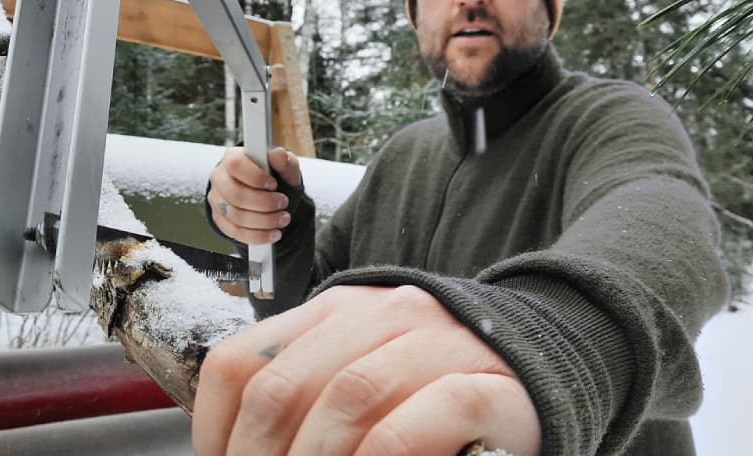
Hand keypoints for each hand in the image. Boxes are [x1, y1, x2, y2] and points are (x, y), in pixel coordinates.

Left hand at [192, 285, 540, 455]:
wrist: (539, 365)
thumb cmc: (435, 386)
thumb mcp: (360, 374)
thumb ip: (307, 396)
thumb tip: (234, 452)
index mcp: (339, 310)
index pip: (241, 361)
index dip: (213, 431)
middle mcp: (384, 313)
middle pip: (284, 388)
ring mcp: (437, 343)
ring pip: (347, 400)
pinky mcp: (483, 386)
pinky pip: (409, 427)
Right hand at [208, 147, 300, 244]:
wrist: (269, 194)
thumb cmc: (275, 177)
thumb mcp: (285, 167)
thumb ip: (284, 161)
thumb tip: (279, 155)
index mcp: (232, 158)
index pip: (235, 165)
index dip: (255, 177)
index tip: (274, 184)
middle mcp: (220, 178)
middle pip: (235, 194)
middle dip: (264, 203)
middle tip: (283, 203)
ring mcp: (217, 200)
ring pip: (236, 216)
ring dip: (264, 221)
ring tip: (283, 218)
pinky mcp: (220, 219)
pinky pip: (236, 232)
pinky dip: (258, 235)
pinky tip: (273, 233)